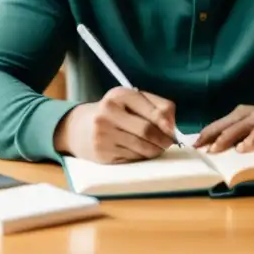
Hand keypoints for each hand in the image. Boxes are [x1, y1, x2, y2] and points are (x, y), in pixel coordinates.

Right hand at [57, 86, 176, 163]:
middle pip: (147, 130)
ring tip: (157, 147)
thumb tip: (173, 125)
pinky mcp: (102, 153)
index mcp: (119, 95)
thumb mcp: (131, 100)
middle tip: (169, 142)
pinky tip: (140, 151)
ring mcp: (103, 134)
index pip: (152, 109)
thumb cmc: (115, 112)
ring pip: (142, 147)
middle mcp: (108, 113)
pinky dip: (142, 156)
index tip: (173, 129)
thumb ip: (157, 106)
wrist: (80, 128)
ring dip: (155, 150)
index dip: (167, 122)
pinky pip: (133, 158)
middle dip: (164, 139)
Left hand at [194, 100, 253, 153]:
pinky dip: (251, 140)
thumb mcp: (252, 130)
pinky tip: (244, 149)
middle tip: (199, 149)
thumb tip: (217, 151)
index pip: (218, 125)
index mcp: (239, 116)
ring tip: (214, 150)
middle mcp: (247, 115)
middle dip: (210, 137)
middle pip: (224, 126)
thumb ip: (238, 138)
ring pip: (239, 128)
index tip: (192, 147)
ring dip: (226, 139)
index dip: (205, 135)